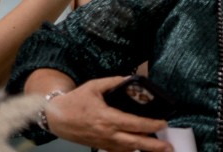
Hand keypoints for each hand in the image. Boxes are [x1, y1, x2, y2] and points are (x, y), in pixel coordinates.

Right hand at [40, 77, 169, 151]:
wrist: (54, 117)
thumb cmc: (74, 101)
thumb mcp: (94, 86)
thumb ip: (114, 81)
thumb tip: (131, 78)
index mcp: (106, 118)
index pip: (132, 124)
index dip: (149, 125)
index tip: (163, 124)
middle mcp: (105, 133)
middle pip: (132, 142)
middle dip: (152, 146)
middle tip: (168, 148)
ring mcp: (101, 142)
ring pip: (125, 149)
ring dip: (142, 150)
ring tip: (159, 150)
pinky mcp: (97, 145)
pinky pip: (116, 150)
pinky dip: (129, 150)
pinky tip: (139, 148)